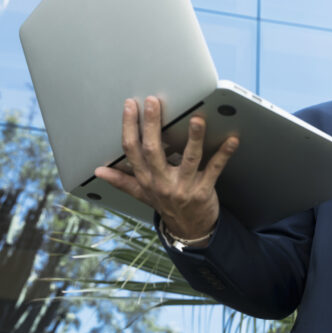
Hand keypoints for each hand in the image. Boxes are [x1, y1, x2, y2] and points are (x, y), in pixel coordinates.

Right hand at [93, 96, 238, 239]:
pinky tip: (232, 140)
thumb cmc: (167, 206)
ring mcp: (183, 187)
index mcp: (146, 179)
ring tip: (197, 119)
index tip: (130, 105)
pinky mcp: (204, 191)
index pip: (132, 150)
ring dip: (194, 138)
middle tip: (153, 102)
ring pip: (188, 159)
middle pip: (153, 150)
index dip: (129, 127)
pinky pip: (215, 169)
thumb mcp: (142, 194)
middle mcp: (161, 182)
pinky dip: (224, 154)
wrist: (190, 230)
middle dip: (151, 125)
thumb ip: (122, 180)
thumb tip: (99, 170)